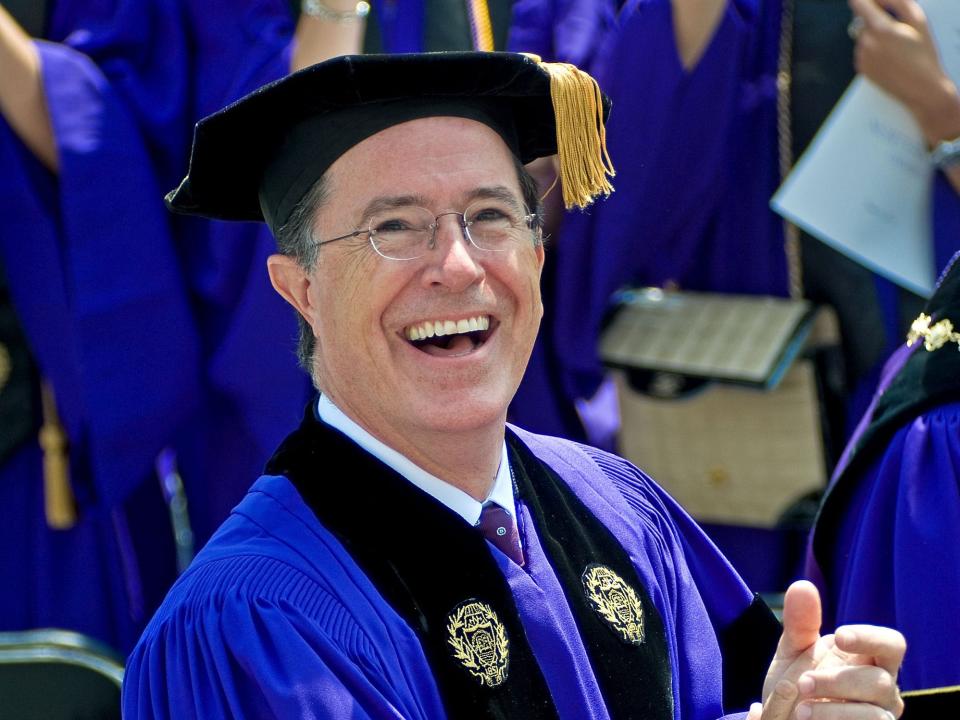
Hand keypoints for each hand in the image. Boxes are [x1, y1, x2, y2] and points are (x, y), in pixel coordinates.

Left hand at [746, 580, 904, 719]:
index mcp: (870, 659)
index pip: (892, 644)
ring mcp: (881, 716)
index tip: (839, 636)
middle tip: (802, 683)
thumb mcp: (793, 651)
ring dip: (834, 710)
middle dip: (838, 681)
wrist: (786, 719)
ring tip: (800, 709)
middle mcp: (884, 689)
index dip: (871, 638)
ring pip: (876, 714)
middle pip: (880, 681)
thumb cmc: (798, 681)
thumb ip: (799, 622)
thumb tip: (802, 584)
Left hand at [848, 0, 959, 144]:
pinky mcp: (860, 69)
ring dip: (874, 36)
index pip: (858, 4)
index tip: (869, 0)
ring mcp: (861, 57)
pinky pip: (862, 51)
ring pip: (862, 36)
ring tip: (896, 47)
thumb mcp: (917, 21)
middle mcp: (865, 43)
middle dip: (874, 19)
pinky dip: (872, 50)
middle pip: (861, 20)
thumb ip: (897, 2)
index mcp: (880, 29)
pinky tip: (890, 57)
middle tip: (895, 28)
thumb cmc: (923, 55)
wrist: (921, 88)